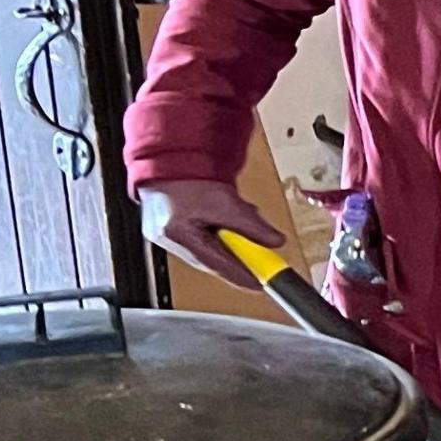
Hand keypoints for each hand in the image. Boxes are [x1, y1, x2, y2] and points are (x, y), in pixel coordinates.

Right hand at [136, 178, 280, 280]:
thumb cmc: (188, 175)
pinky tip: (228, 217)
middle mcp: (168, 239)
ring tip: (243, 222)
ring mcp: (166, 234)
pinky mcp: (170, 226)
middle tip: (260, 256)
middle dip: (239, 255)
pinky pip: (201, 236)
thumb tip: (275, 242)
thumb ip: (252, 226)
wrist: (168, 156)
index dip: (243, 277)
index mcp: (177, 235)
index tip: (262, 284)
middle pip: (213, 258)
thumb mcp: (227, 203)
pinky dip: (219, 230)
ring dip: (230, 239)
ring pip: (208, 247)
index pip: (217, 266)